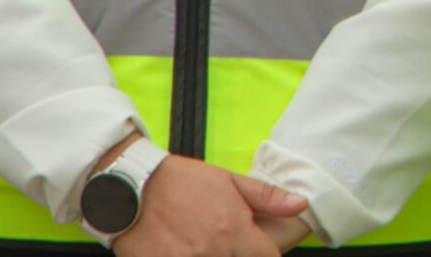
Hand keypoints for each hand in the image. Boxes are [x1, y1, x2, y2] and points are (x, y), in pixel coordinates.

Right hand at [112, 157, 304, 256]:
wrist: (130, 187)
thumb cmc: (182, 182)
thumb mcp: (229, 181)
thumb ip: (267, 198)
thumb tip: (300, 204)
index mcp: (234, 232)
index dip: (266, 252)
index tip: (257, 246)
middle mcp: (213, 253)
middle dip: (239, 253)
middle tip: (225, 240)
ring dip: (215, 255)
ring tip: (201, 241)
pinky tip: (184, 246)